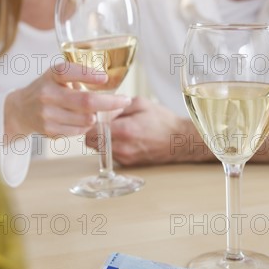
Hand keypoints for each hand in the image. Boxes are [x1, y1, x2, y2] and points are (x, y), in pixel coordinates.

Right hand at [5, 62, 131, 138]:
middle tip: (125, 100)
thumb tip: (110, 83)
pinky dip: (86, 126)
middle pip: (85, 101)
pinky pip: (79, 131)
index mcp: (52, 75)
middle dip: (110, 102)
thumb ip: (79, 76)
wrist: (21, 109)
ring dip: (97, 116)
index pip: (68, 72)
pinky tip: (80, 119)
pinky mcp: (49, 131)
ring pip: (86, 119)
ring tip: (95, 111)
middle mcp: (47, 93)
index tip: (105, 77)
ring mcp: (47, 114)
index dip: (88, 75)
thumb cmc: (49, 88)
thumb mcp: (58, 75)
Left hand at [86, 96, 211, 165]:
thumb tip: (100, 108)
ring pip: (98, 149)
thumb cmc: (162, 121)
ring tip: (113, 128)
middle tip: (100, 121)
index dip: (88, 121)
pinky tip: (121, 137)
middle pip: (90, 142)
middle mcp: (122, 148)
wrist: (179, 142)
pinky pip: (109, 154)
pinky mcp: (127, 164)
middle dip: (91, 130)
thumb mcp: (140, 104)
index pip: (90, 130)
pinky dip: (110, 146)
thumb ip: (117, 106)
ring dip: (100, 139)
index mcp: (125, 130)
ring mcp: (124, 158)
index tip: (93, 114)